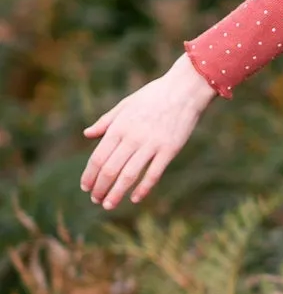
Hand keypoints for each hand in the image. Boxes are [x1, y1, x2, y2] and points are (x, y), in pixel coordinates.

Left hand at [81, 52, 216, 209]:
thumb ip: (106, 121)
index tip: (86, 188)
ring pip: (129, 175)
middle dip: (100, 188)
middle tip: (96, 200)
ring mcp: (151, 144)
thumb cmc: (154, 96)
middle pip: (110, 169)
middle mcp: (132, 137)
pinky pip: (154, 174)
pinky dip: (143, 188)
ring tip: (109, 205)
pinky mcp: (169, 149)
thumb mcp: (126, 105)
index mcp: (119, 127)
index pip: (98, 158)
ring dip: (116, 193)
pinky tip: (135, 199)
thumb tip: (87, 134)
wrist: (185, 89)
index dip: (89, 176)